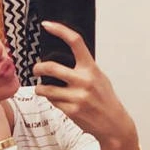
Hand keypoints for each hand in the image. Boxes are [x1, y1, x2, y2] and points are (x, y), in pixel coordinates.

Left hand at [33, 21, 136, 148]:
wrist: (113, 124)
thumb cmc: (105, 100)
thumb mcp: (100, 78)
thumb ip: (84, 68)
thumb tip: (64, 57)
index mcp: (91, 68)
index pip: (75, 42)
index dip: (59, 30)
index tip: (47, 25)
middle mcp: (83, 81)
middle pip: (51, 67)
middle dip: (38, 68)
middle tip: (36, 69)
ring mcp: (76, 97)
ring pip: (46, 89)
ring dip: (40, 88)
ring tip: (41, 88)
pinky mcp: (71, 111)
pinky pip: (53, 102)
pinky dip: (51, 100)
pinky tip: (55, 99)